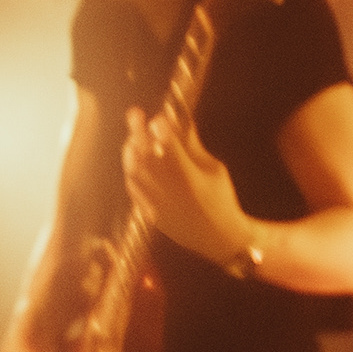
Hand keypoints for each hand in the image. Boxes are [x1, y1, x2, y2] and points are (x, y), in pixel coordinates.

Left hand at [121, 109, 249, 268]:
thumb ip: (194, 146)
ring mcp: (156, 204)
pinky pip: (133, 189)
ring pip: (134, 172)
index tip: (159, 117)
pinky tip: (136, 161)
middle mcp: (169, 191)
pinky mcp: (149, 214)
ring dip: (131, 151)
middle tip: (134, 114)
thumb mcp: (215, 169)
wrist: (219, 237)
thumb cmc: (221, 198)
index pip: (169, 146)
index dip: (160, 127)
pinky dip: (132, 171)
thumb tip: (180, 119)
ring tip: (133, 138)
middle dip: (137, 132)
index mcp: (190, 178)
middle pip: (145, 156)